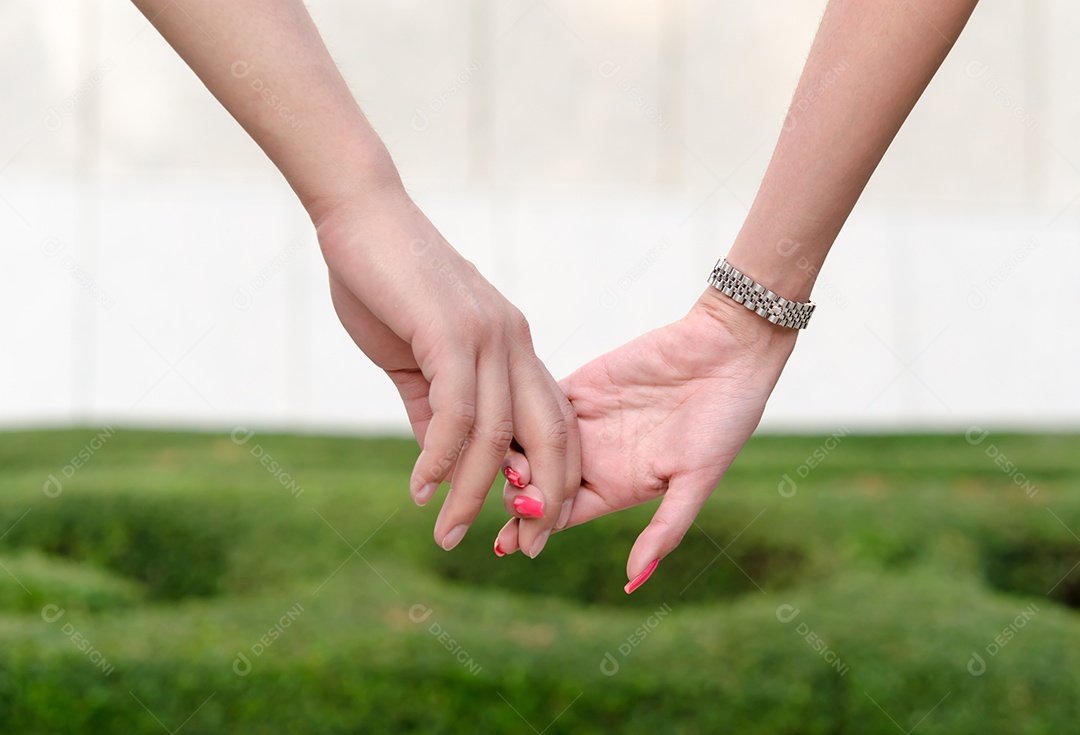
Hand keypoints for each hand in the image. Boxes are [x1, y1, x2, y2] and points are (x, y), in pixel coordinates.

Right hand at [317, 186, 579, 553]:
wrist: (359, 216)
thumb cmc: (386, 284)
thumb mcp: (418, 358)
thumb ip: (433, 410)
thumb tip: (440, 469)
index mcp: (515, 347)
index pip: (553, 422)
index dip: (552, 478)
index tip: (531, 526)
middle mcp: (515, 342)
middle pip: (550, 435)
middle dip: (542, 500)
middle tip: (521, 550)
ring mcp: (488, 335)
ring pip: (498, 434)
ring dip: (475, 493)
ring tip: (448, 534)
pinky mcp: (452, 331)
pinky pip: (458, 412)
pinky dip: (441, 459)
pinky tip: (421, 488)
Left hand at [495, 289, 796, 588]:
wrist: (729, 351)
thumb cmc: (725, 419)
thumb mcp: (698, 479)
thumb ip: (665, 529)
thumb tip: (632, 583)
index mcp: (617, 487)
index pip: (562, 515)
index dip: (534, 529)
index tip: (509, 544)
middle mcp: (594, 457)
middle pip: (536, 484)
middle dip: (515, 498)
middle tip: (504, 502)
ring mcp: (583, 420)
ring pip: (528, 443)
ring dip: (510, 457)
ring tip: (501, 468)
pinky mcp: (579, 383)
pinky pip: (536, 400)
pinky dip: (516, 412)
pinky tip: (499, 420)